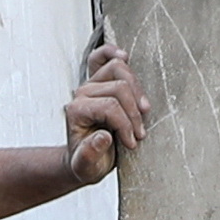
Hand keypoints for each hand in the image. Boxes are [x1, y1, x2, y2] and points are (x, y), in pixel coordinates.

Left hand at [62, 38, 147, 183]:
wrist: (86, 160)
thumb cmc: (87, 163)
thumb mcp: (86, 167)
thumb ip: (90, 154)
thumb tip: (102, 137)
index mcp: (76, 111)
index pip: (110, 107)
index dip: (126, 124)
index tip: (132, 143)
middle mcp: (82, 93)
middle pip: (118, 88)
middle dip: (134, 112)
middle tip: (139, 133)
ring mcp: (91, 84)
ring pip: (119, 69)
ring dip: (136, 91)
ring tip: (143, 111)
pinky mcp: (99, 80)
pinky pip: (102, 56)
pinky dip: (112, 52)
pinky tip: (125, 56)